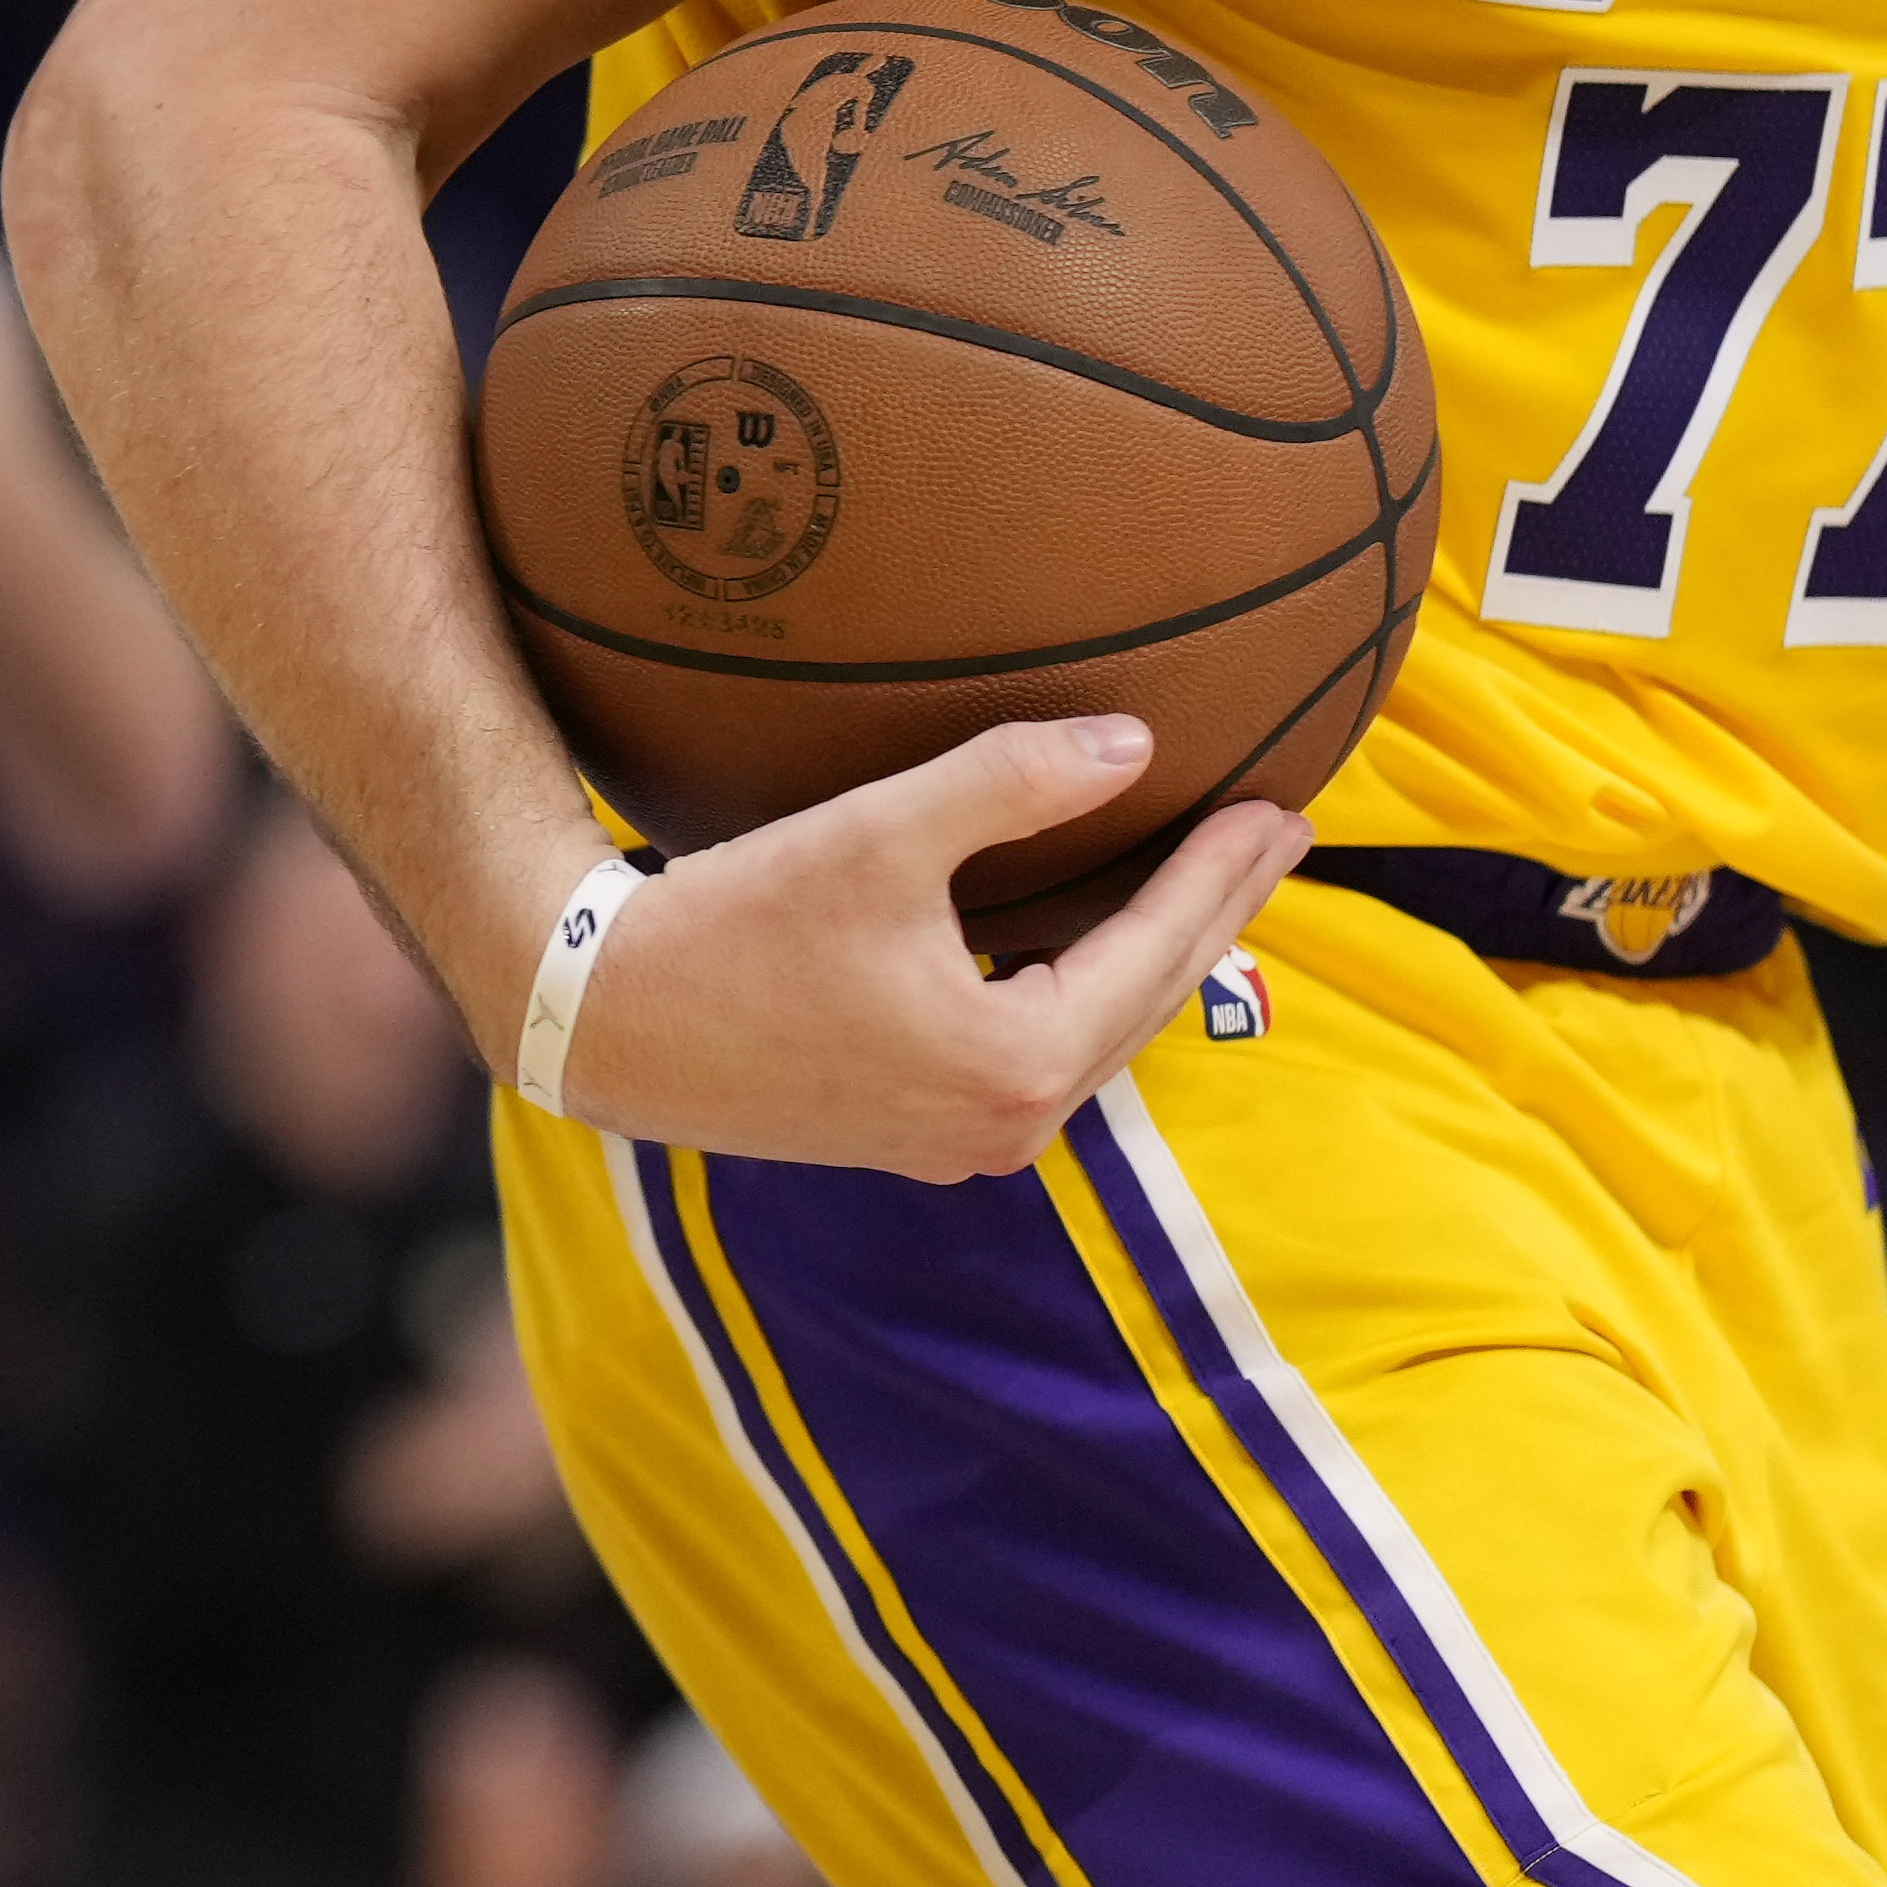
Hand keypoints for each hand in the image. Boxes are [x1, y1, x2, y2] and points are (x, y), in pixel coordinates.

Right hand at [539, 717, 1306, 1180]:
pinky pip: (1042, 1052)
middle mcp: (1003, 1125)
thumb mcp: (883, 833)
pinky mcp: (914, 1131)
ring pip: (1095, 1033)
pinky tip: (1096, 939)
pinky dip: (1087, 986)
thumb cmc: (736, 922)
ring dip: (1152, 951)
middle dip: (1212, 912)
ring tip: (1207, 880)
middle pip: (1143, 1001)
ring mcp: (958, 1141)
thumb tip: (1133, 745)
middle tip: (1280, 835)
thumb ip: (1015, 782)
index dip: (1220, 869)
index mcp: (1015, 1062)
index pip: (1154, 948)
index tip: (1283, 805)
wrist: (603, 1015)